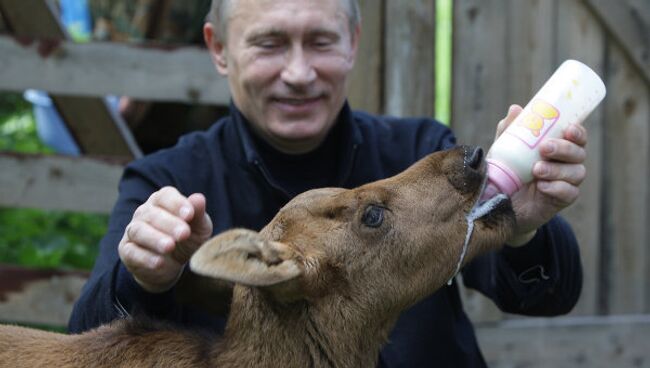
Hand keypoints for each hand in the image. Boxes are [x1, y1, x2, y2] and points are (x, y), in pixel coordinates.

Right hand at [118, 187, 212, 292]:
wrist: (175, 265)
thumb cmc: (188, 239)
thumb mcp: (199, 227)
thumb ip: (198, 213)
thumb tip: (199, 198)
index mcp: (162, 201)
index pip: (165, 196)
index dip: (177, 203)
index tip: (190, 214)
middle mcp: (144, 213)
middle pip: (151, 213)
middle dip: (169, 223)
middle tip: (184, 233)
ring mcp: (133, 231)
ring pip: (138, 231)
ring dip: (154, 239)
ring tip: (170, 246)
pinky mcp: (127, 251)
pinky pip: (132, 252)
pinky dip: (145, 258)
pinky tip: (159, 262)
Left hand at [496, 105, 586, 245]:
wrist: (500, 201)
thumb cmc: (507, 170)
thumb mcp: (504, 149)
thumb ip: (510, 131)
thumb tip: (515, 109)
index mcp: (558, 147)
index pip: (577, 136)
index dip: (578, 131)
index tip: (568, 128)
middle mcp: (567, 163)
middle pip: (579, 153)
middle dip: (564, 148)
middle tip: (544, 148)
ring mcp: (566, 182)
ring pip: (576, 172)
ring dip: (557, 169)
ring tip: (536, 169)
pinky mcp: (561, 200)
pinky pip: (569, 193)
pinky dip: (557, 188)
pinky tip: (542, 186)